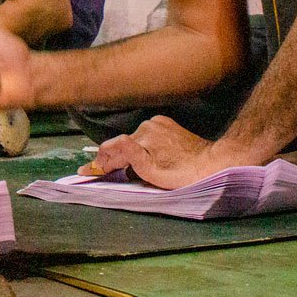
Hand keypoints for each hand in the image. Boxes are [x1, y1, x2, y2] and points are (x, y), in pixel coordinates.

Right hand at [91, 116, 235, 188]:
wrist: (212, 162)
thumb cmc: (183, 174)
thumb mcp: (154, 174)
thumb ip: (131, 156)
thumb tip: (112, 145)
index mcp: (142, 138)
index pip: (113, 149)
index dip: (98, 162)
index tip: (84, 171)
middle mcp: (147, 126)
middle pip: (122, 143)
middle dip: (111, 157)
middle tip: (101, 171)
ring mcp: (157, 122)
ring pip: (133, 138)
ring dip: (127, 151)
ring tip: (119, 166)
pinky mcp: (165, 123)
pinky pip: (146, 134)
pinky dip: (140, 144)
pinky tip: (141, 154)